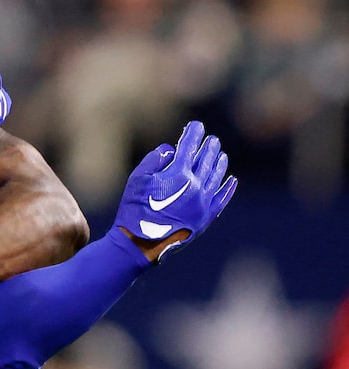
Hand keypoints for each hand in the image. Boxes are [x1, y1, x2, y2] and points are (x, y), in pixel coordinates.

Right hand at [115, 121, 235, 260]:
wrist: (142, 243)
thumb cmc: (135, 209)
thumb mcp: (137, 179)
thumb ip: (154, 160)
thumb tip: (171, 150)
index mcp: (178, 173)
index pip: (189, 146)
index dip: (193, 133)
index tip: (196, 126)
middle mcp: (196, 185)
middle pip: (206, 159)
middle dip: (209, 147)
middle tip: (211, 139)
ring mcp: (203, 202)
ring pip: (217, 177)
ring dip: (219, 163)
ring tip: (221, 155)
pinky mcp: (206, 218)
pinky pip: (222, 199)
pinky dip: (228, 188)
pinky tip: (232, 180)